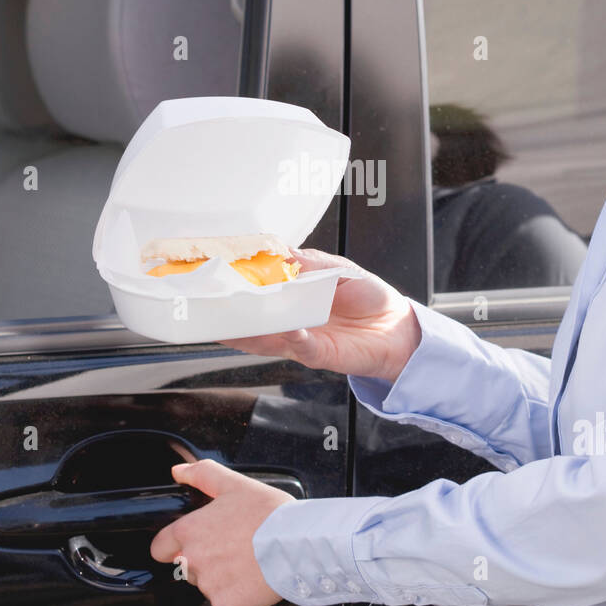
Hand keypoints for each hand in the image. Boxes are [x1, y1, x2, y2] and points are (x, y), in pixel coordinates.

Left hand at [149, 460, 292, 605]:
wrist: (299, 544)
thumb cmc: (269, 513)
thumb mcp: (235, 484)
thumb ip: (202, 474)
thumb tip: (179, 471)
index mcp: (189, 531)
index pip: (160, 547)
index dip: (173, 544)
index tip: (194, 541)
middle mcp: (193, 560)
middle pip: (186, 565)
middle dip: (203, 558)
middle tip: (231, 547)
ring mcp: (209, 585)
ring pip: (206, 584)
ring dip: (220, 576)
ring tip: (246, 561)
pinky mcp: (226, 605)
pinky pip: (224, 602)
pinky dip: (236, 594)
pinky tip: (252, 578)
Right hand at [219, 247, 421, 382]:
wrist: (396, 327)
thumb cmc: (368, 297)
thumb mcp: (339, 268)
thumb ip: (311, 262)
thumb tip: (281, 251)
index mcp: (291, 295)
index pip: (256, 288)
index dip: (236, 280)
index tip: (218, 269)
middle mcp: (288, 318)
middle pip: (248, 317)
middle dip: (227, 309)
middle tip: (208, 298)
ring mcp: (299, 339)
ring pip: (263, 337)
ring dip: (248, 328)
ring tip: (233, 317)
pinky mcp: (316, 354)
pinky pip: (300, 346)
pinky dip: (292, 336)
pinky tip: (289, 328)